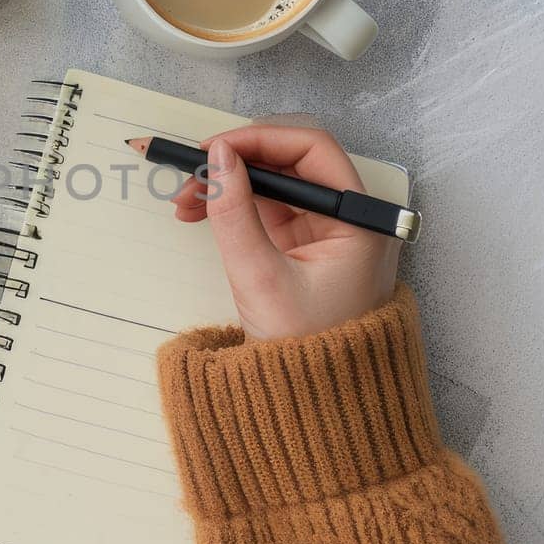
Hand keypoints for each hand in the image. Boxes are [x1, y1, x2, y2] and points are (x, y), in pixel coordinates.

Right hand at [171, 122, 399, 339]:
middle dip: (236, 163)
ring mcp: (327, 231)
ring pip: (275, 183)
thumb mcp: (260, 278)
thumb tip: (216, 158)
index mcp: (358, 221)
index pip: (312, 150)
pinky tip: (200, 213)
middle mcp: (349, 218)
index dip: (259, 139)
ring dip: (229, 184)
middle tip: (191, 172)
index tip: (214, 147)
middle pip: (291, 162)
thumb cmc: (304, 350)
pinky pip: (268, 208)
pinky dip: (235, 206)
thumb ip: (235, 213)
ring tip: (185, 201)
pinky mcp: (306, 245)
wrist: (314, 404)